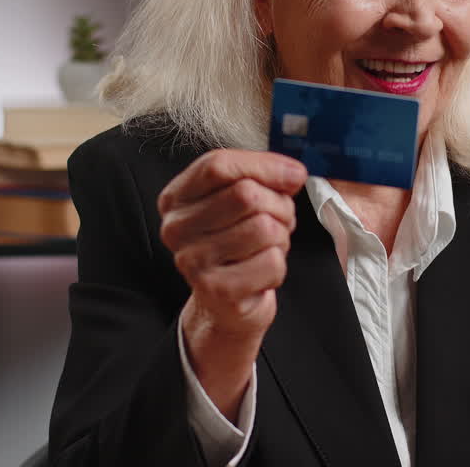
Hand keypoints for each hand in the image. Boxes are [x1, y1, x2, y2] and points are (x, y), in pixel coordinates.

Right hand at [158, 149, 307, 419]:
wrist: (226, 303)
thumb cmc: (237, 243)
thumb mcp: (241, 201)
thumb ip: (262, 177)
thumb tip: (292, 174)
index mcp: (176, 198)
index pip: (218, 165)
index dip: (264, 166)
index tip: (294, 175)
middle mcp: (175, 228)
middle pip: (246, 194)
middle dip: (278, 206)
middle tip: (278, 222)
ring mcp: (192, 261)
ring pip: (264, 228)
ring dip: (280, 238)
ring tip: (268, 247)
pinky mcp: (217, 290)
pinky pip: (272, 262)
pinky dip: (279, 266)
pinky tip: (261, 273)